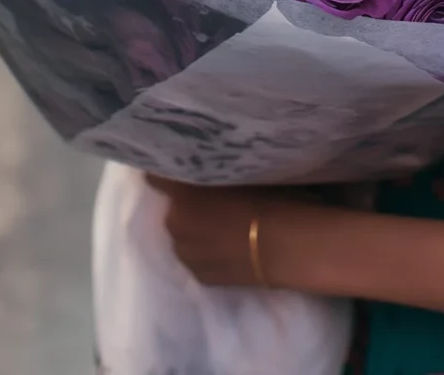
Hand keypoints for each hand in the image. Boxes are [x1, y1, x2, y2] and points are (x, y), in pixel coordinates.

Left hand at [147, 176, 310, 287]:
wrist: (287, 246)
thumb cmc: (268, 197)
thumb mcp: (238, 172)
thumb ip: (212, 170)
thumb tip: (203, 164)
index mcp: (181, 191)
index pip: (157, 177)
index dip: (166, 171)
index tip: (175, 165)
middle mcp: (174, 221)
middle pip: (172, 207)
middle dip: (186, 202)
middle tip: (212, 198)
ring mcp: (185, 253)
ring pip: (184, 234)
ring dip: (195, 229)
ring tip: (222, 226)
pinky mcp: (201, 278)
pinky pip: (197, 257)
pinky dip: (207, 252)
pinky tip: (228, 248)